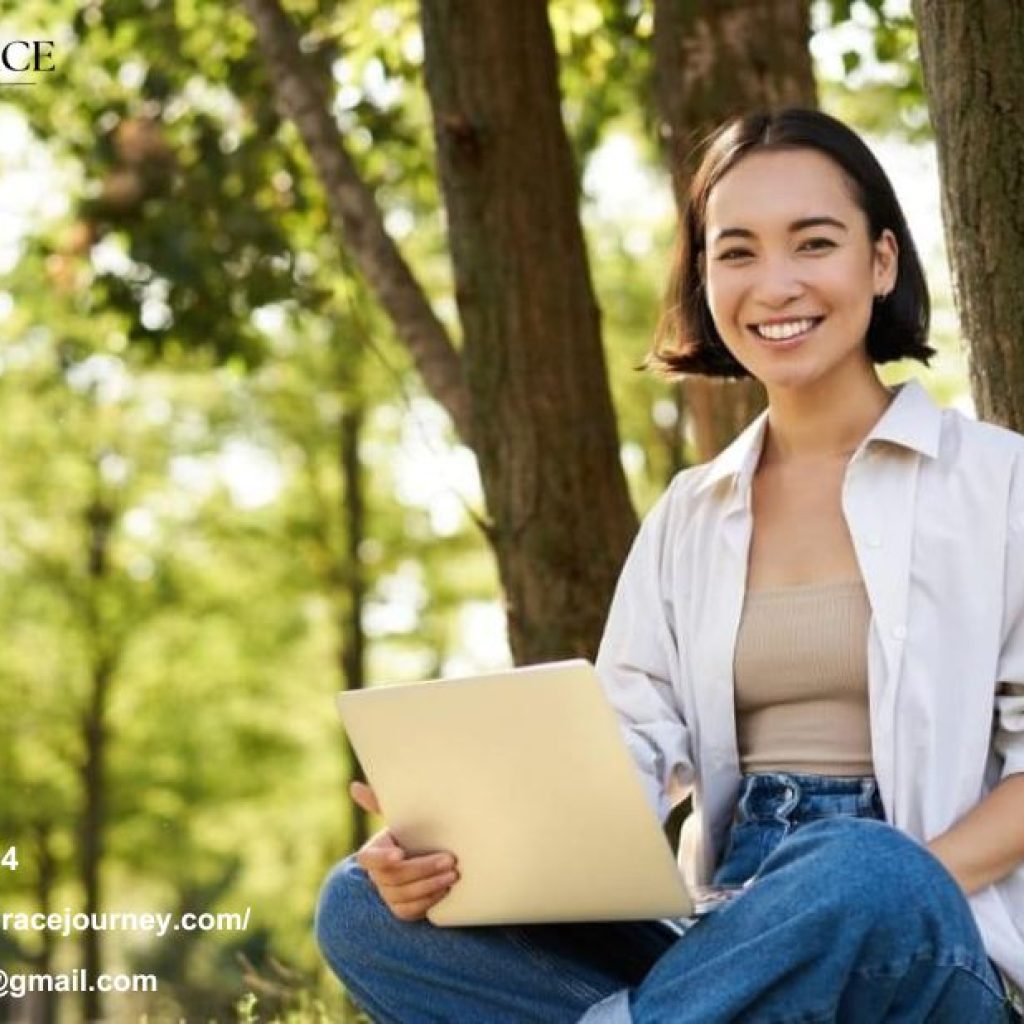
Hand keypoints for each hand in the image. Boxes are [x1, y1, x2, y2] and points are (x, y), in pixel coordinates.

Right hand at [350, 781, 459, 921]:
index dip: (382, 858)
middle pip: (394, 877)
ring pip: (404, 896)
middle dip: (423, 869)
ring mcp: (388, 895)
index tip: (400, 854)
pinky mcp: (401, 910)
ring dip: (430, 885)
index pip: (370, 859)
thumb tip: (353, 786)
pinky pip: (411, 911)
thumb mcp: (399, 817)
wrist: (424, 857)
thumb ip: (379, 802)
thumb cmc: (410, 833)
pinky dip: (429, 900)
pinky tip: (445, 889)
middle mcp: (377, 876)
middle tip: (449, 860)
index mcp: (373, 852)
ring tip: (453, 874)